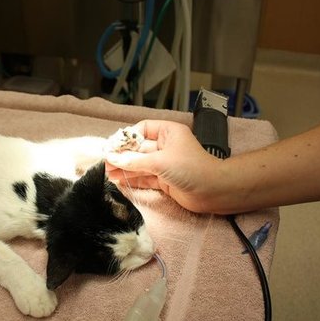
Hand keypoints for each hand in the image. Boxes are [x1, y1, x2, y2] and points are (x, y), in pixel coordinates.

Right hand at [106, 120, 222, 212]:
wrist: (213, 191)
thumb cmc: (192, 168)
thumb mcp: (160, 161)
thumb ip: (134, 162)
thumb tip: (112, 158)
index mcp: (168, 133)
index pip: (142, 129)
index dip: (127, 137)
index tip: (113, 146)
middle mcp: (166, 146)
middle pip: (138, 148)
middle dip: (122, 156)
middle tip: (106, 162)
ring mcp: (165, 164)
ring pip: (140, 164)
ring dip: (125, 169)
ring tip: (108, 174)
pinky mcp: (164, 179)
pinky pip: (145, 177)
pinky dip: (133, 179)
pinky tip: (119, 181)